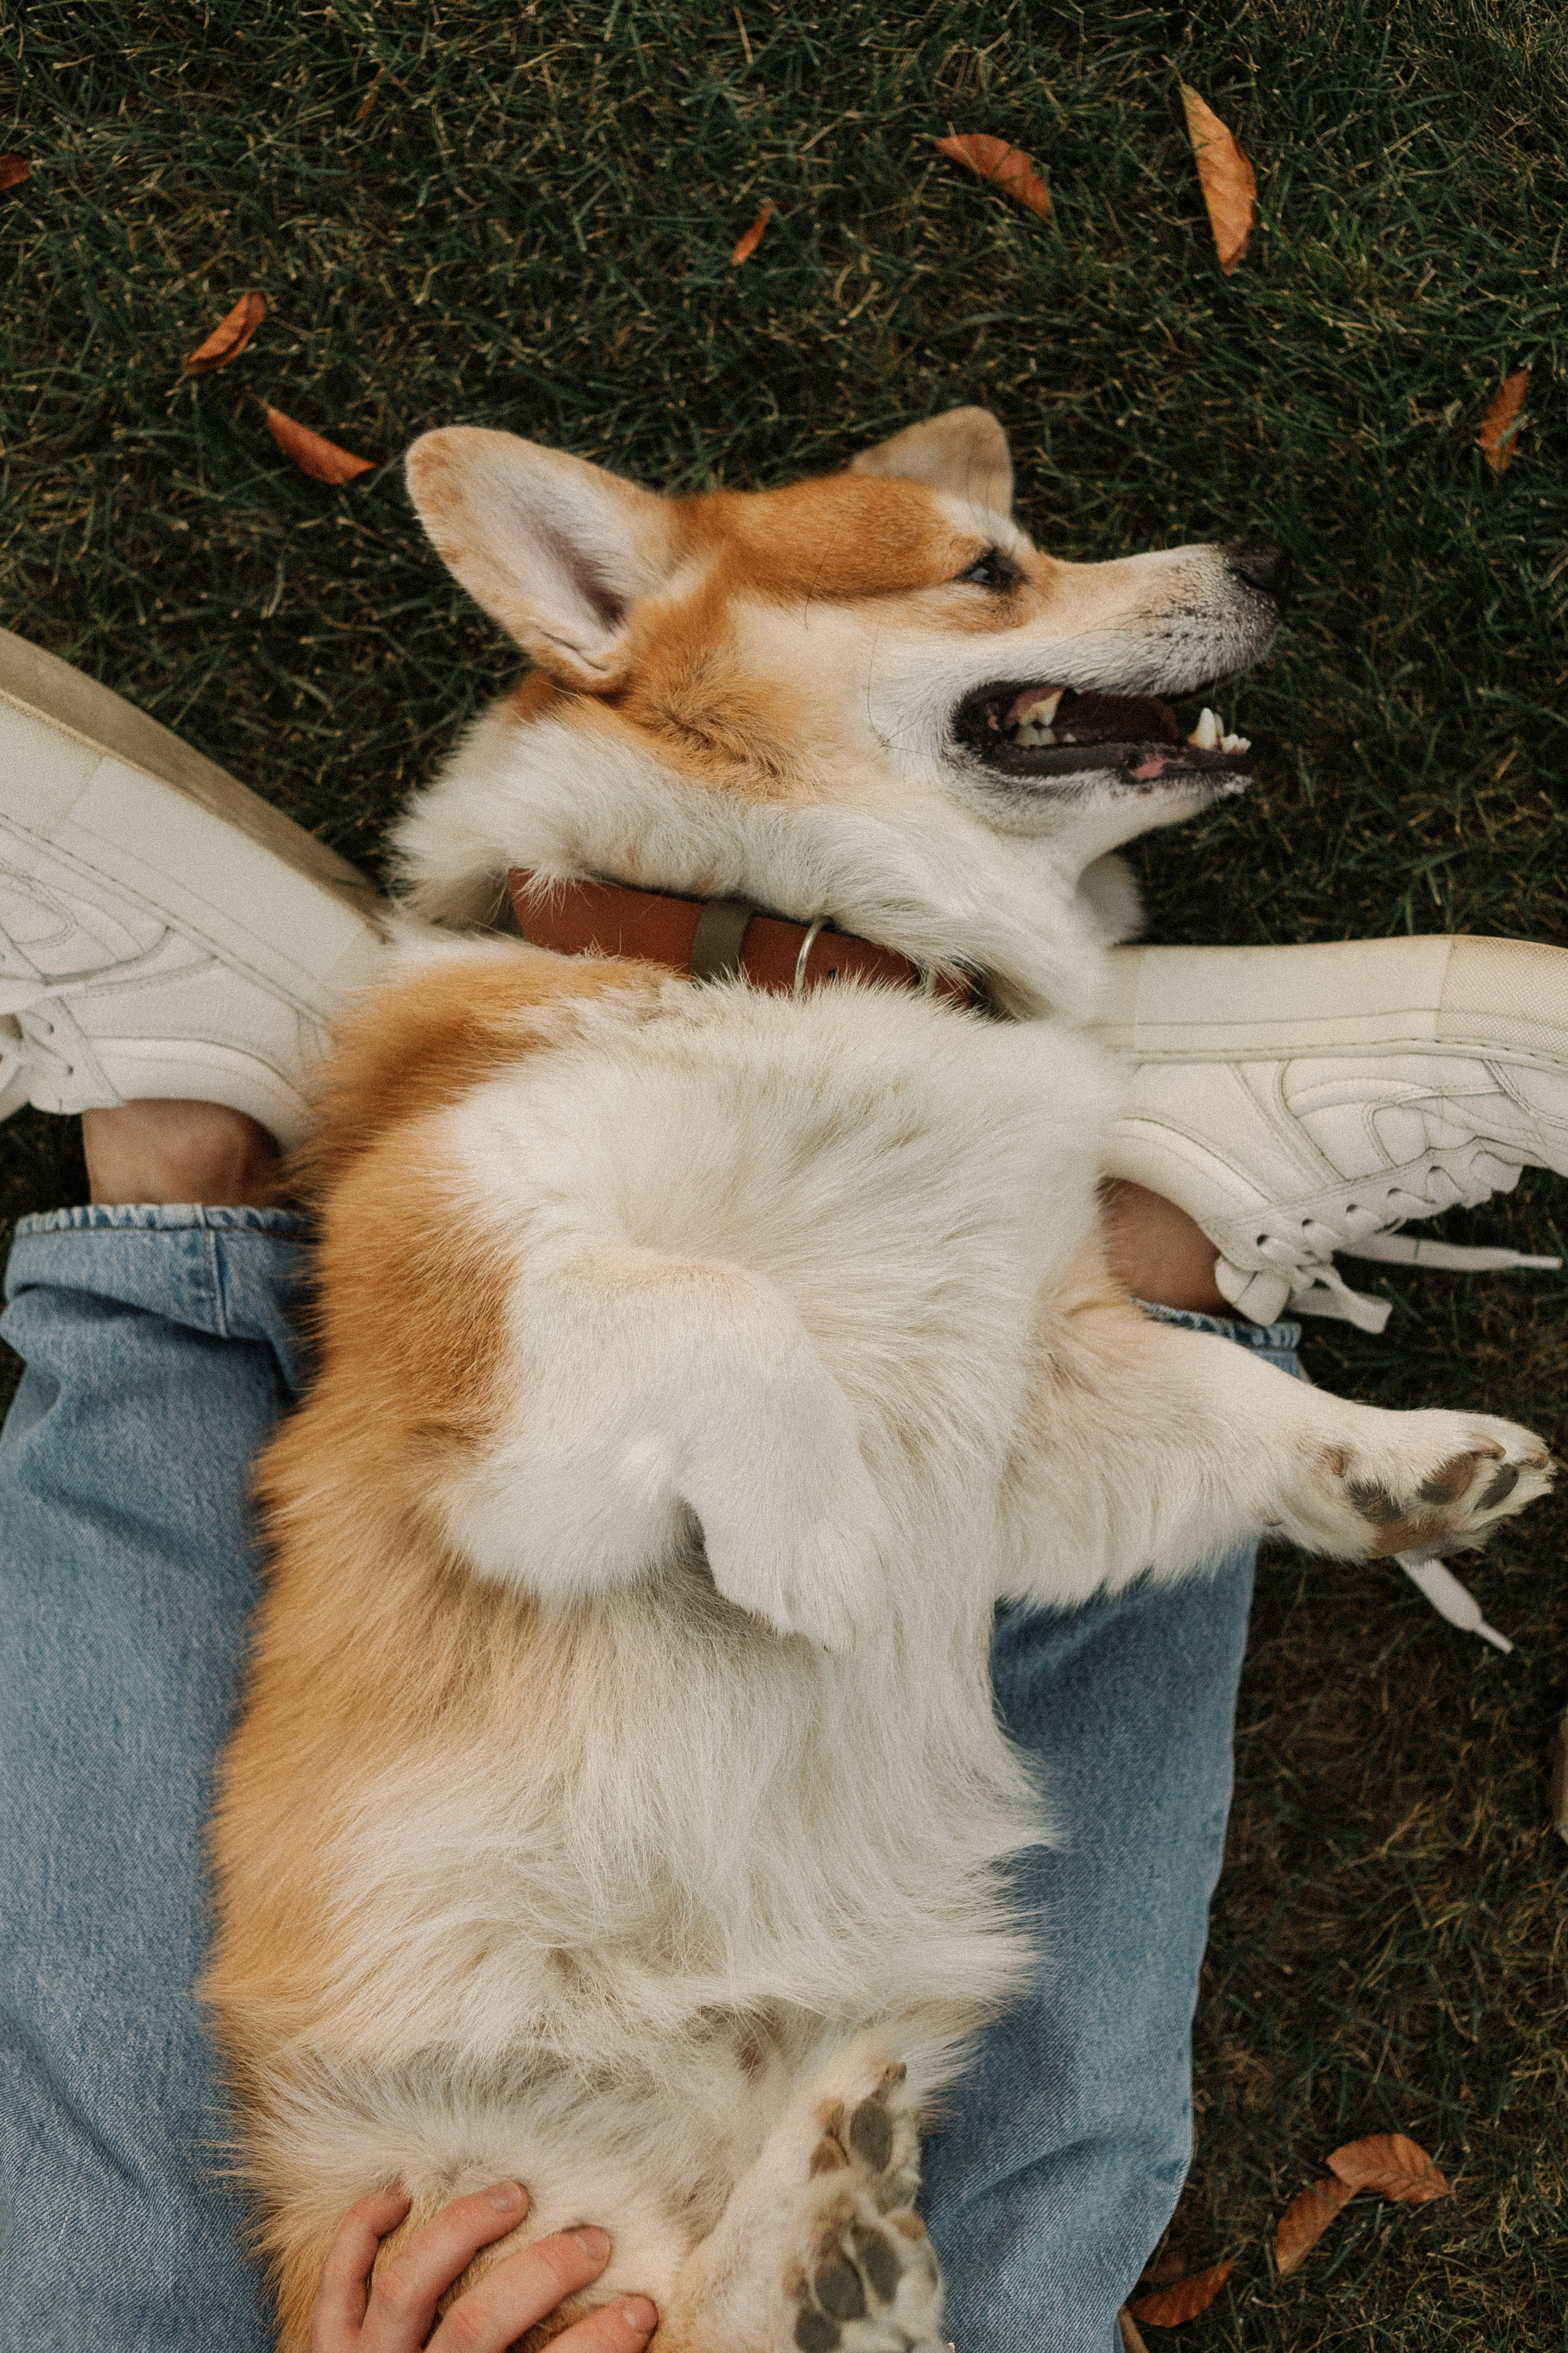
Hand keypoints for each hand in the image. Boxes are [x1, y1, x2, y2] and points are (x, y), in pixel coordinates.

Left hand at [312, 2179, 658, 2352]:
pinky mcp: (329, 2350)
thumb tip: (629, 2328)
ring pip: (405, 2286)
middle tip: (595, 2242)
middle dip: (542, 2273)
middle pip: (475, 2324)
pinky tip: (401, 2191)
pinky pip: (337, 2284)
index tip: (642, 2310)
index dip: (599, 2343)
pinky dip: (361, 2229)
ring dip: (462, 2229)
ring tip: (516, 2194)